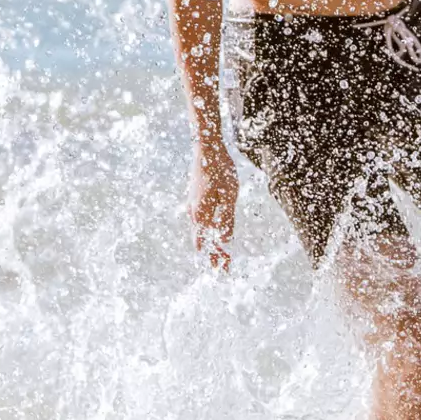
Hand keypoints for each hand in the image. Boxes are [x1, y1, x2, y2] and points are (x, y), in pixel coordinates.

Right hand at [190, 138, 239, 270]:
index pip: (210, 244)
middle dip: (212, 255)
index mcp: (202, 215)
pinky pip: (199, 221)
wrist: (206, 148)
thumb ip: (226, 220)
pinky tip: (210, 231)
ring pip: (199, 231)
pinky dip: (206, 232)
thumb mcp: (228, 196)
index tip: (225, 271)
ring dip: (208, 243)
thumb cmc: (220, 171)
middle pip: (202, 241)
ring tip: (217, 254)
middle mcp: (194, 213)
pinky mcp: (194, 198)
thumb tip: (225, 242)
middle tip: (221, 268)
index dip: (219, 258)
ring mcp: (192, 205)